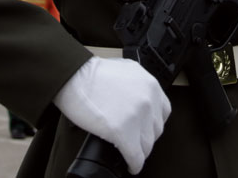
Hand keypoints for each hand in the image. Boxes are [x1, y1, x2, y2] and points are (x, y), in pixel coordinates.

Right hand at [53, 56, 170, 174]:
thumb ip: (137, 85)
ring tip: (132, 155)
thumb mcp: (127, 71)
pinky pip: (135, 156)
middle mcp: (149, 101)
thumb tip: (136, 100)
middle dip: (145, 138)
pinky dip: (134, 164)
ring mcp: (137, 117)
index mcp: (151, 85)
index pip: (163, 112)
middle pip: (155, 131)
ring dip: (139, 152)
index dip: (153, 124)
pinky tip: (130, 166)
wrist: (74, 76)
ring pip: (147, 146)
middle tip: (135, 142)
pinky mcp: (123, 132)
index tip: (146, 129)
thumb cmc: (93, 73)